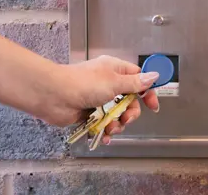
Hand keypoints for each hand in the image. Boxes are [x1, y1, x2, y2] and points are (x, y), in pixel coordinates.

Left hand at [41, 55, 159, 144]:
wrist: (53, 96)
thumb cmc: (83, 84)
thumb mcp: (114, 82)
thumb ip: (135, 83)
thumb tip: (154, 75)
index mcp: (115, 70)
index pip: (138, 79)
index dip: (147, 92)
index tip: (152, 106)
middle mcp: (109, 83)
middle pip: (129, 101)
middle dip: (130, 113)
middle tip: (125, 119)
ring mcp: (99, 99)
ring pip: (118, 114)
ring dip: (117, 124)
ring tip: (110, 128)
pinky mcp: (90, 113)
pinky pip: (104, 123)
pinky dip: (106, 130)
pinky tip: (104, 136)